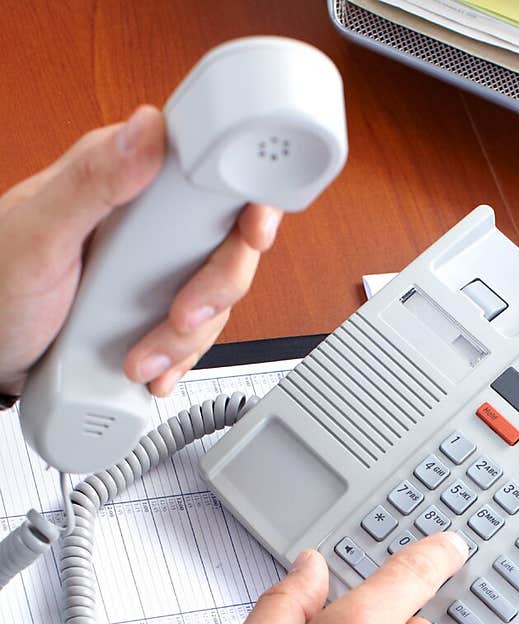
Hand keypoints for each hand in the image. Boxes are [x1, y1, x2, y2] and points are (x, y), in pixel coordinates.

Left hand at [0, 106, 281, 397]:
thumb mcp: (39, 234)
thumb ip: (93, 181)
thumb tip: (148, 131)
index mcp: (121, 179)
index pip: (204, 168)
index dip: (244, 195)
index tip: (251, 231)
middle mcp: (145, 219)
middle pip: (225, 242)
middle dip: (215, 290)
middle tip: (181, 314)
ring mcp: (153, 268)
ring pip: (215, 297)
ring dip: (188, 338)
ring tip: (142, 356)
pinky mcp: (153, 309)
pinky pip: (195, 333)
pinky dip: (180, 359)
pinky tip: (153, 369)